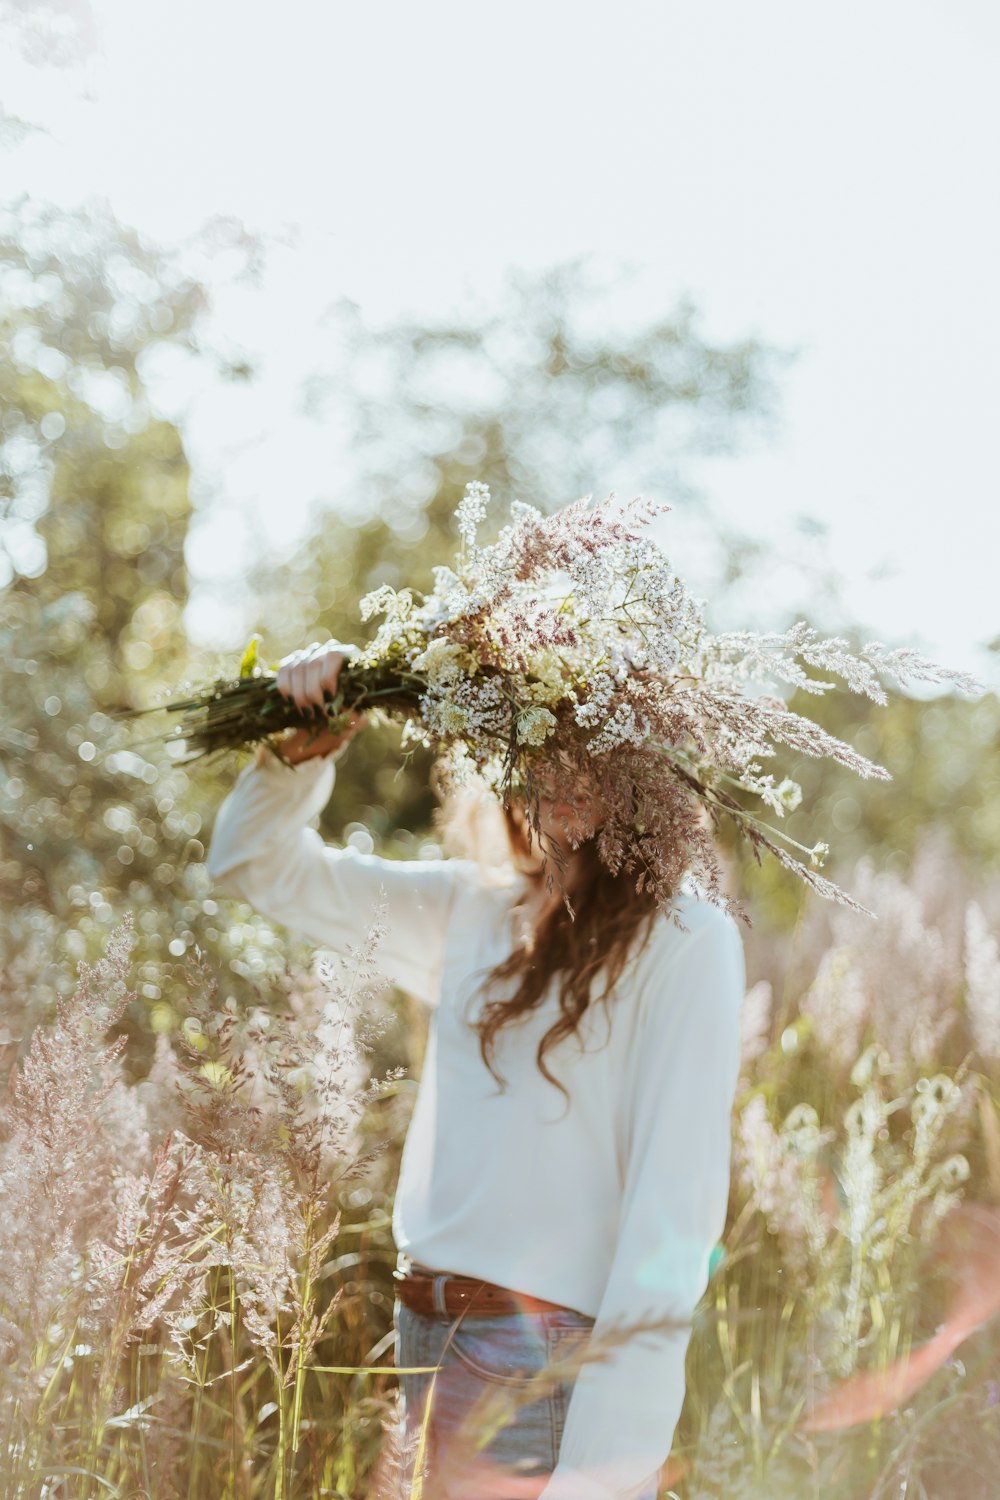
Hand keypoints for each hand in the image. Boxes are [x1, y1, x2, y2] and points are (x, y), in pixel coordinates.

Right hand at [260, 640, 367, 764]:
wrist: (335, 708)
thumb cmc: (350, 708)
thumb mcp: (357, 712)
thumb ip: (352, 713)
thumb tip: (332, 711)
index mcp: (347, 654)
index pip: (333, 657)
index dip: (327, 678)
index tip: (328, 700)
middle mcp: (326, 649)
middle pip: (312, 665)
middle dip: (312, 692)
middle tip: (317, 712)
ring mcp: (307, 653)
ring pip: (296, 669)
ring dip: (299, 695)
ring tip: (307, 713)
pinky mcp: (292, 661)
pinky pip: (284, 671)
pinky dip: (285, 688)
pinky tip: (291, 702)